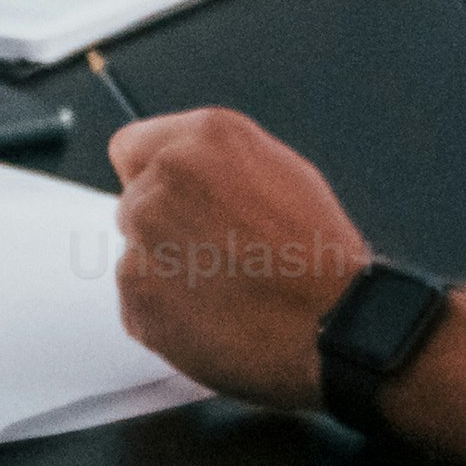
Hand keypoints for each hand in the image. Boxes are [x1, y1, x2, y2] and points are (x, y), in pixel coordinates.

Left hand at [107, 108, 371, 411]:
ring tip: (222, 289)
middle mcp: (165, 178)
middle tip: (216, 255)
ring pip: (136, 252)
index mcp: (203, 139)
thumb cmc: (321, 258)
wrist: (334, 326)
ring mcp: (145, 235)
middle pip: (134, 202)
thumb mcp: (283, 172)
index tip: (170, 201)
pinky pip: (137, 300)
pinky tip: (211, 316)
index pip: (131, 146)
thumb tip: (188, 169)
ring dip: (165, 271)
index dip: (151, 177)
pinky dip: (164, 313)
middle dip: (165, 228)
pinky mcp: (137, 291)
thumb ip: (219, 162)